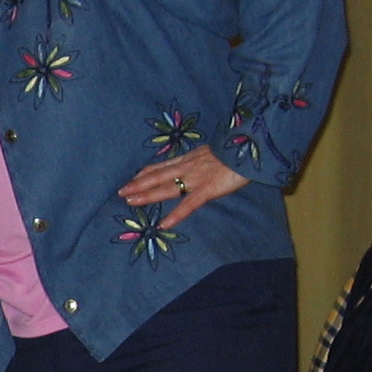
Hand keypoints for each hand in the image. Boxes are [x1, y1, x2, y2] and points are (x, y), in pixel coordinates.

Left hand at [119, 145, 246, 229]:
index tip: (132, 178)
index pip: (162, 165)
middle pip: (157, 175)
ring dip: (147, 195)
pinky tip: (163, 224)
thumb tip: (199, 161)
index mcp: (190, 157)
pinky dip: (175, 215)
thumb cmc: (237, 149)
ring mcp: (196, 178)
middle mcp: (188, 166)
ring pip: (166, 187)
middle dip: (138, 184)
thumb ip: (203, 158)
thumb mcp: (214, 149)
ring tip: (131, 202)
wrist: (250, 147)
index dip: (145, 172)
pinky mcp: (208, 189)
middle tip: (121, 192)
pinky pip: (188, 204)